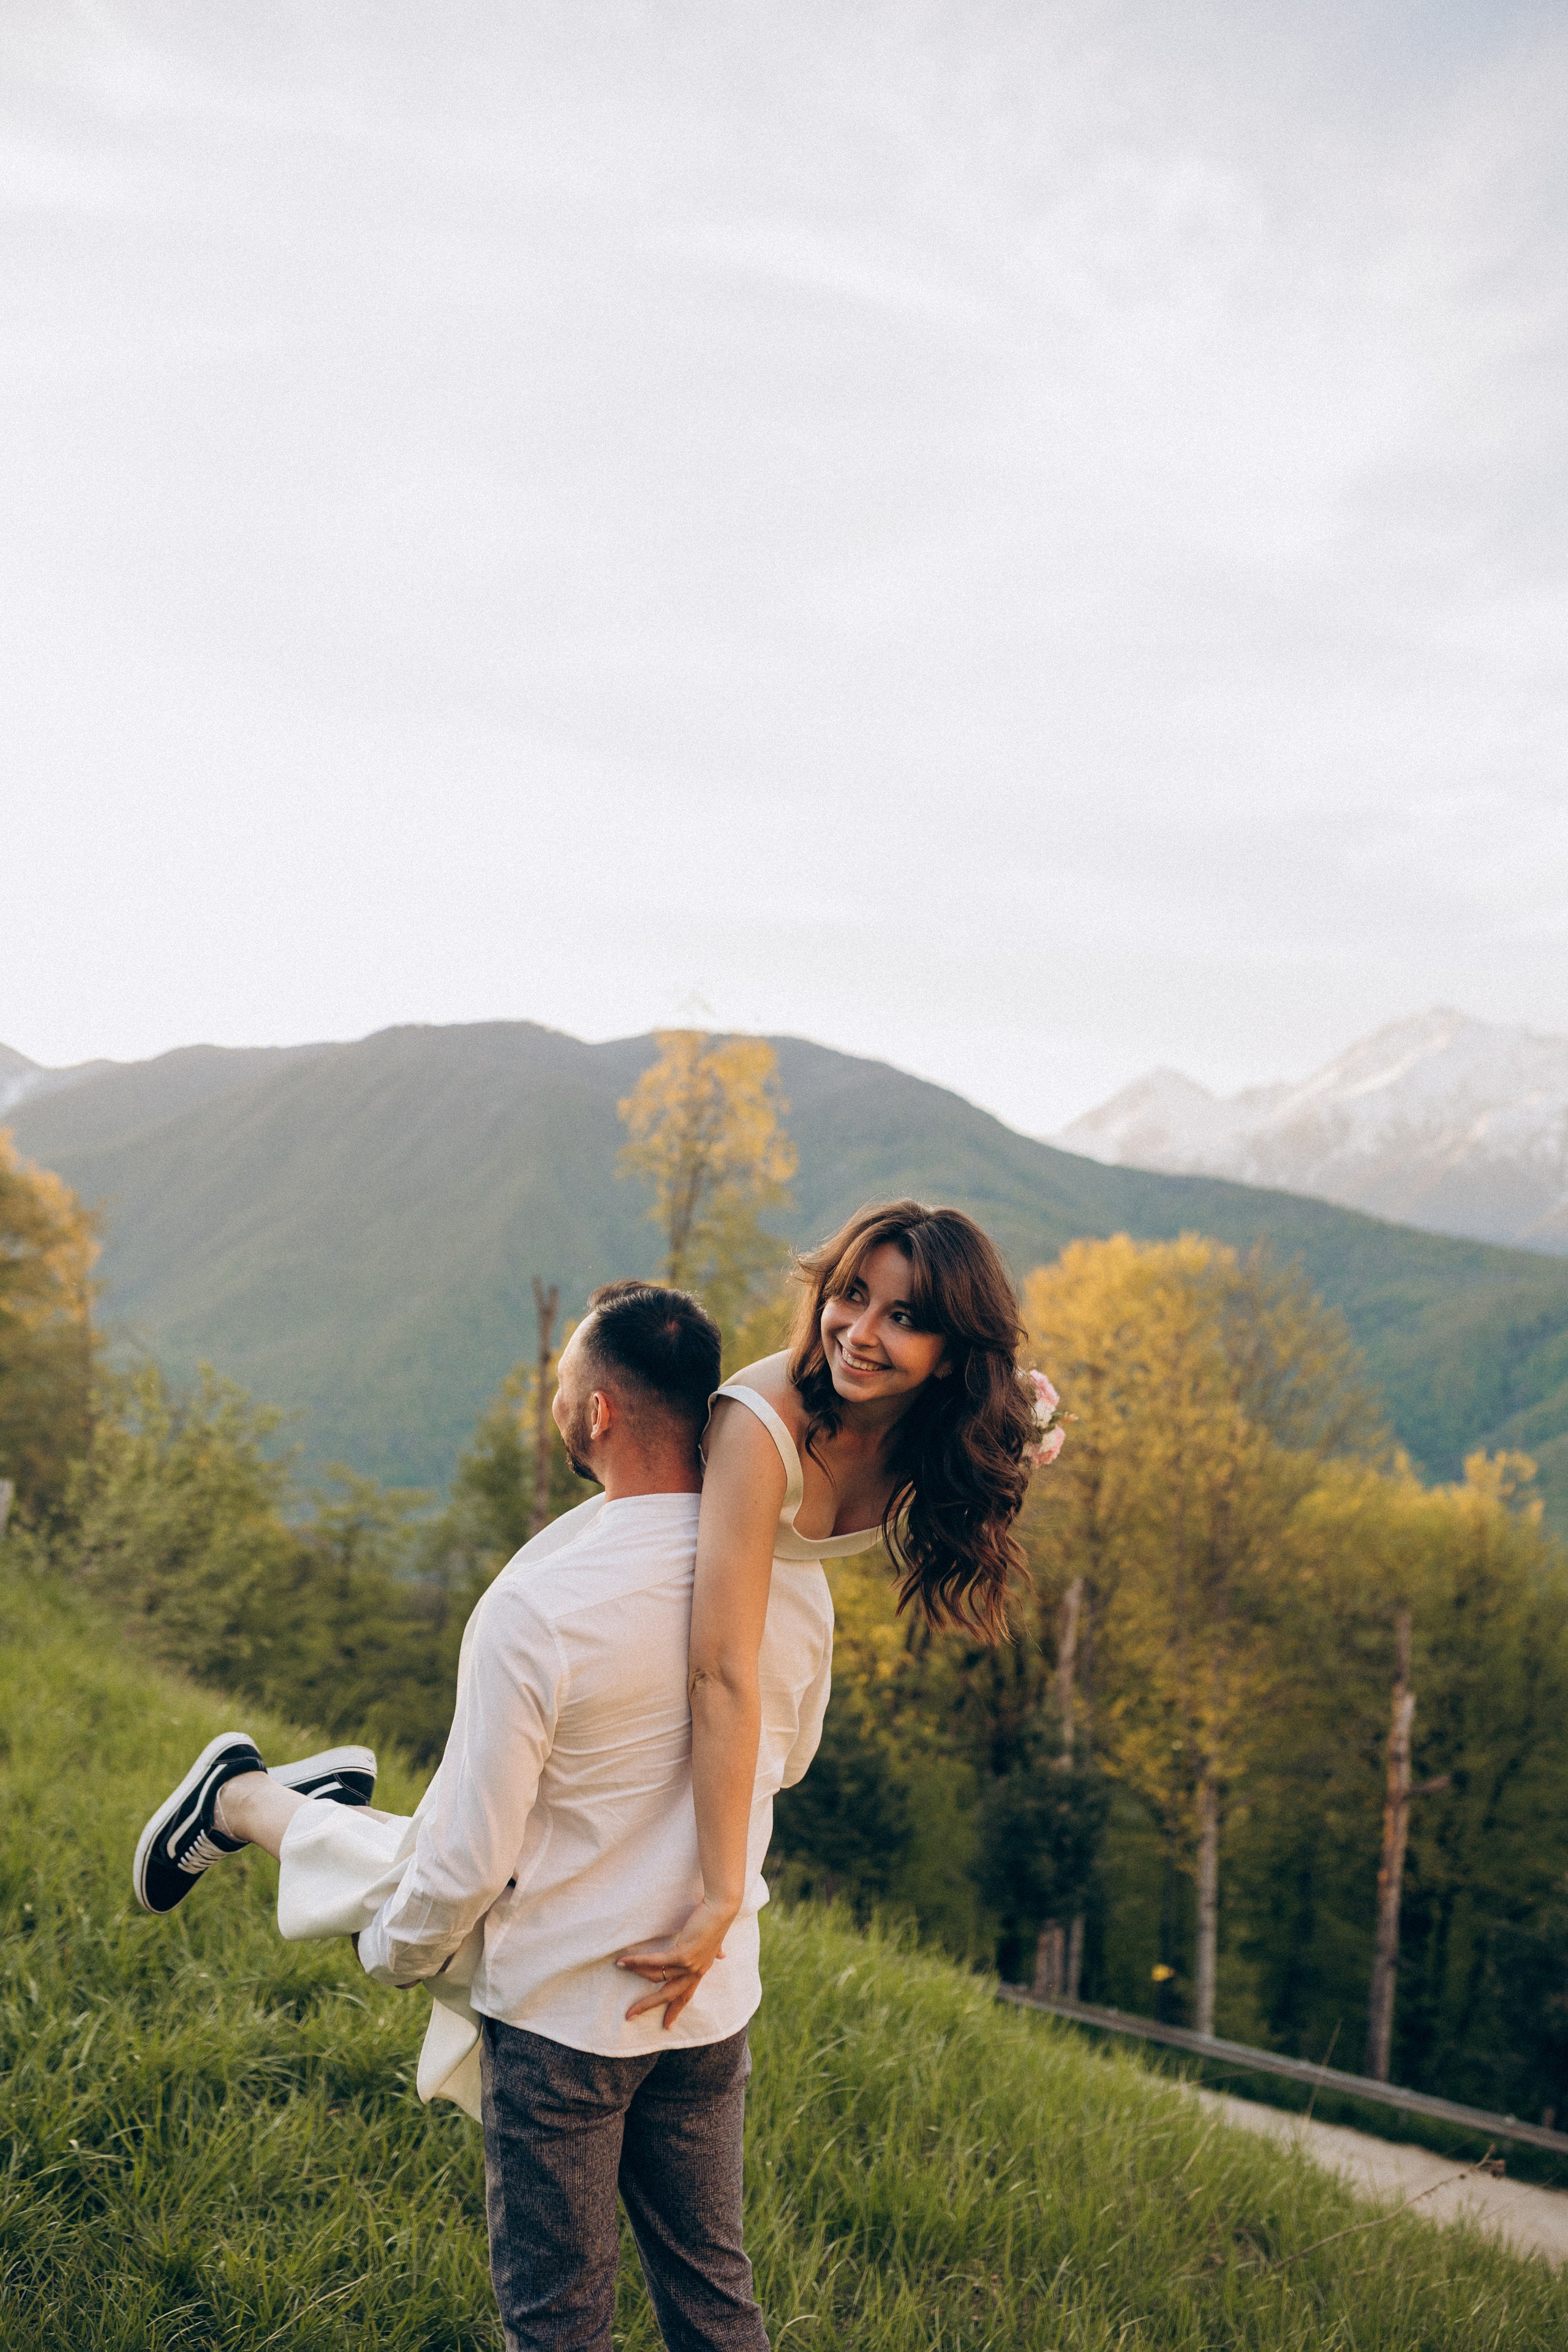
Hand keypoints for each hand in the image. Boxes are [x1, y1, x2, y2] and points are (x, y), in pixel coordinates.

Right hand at [616, 1894, 735, 2029]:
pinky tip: (624, 1961)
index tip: (667, 2025)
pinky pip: (654, 1962)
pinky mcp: (682, 1955)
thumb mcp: (717, 1942)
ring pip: (657, 1977)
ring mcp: (688, 1965)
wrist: (721, 1907)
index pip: (686, 1995)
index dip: (675, 2009)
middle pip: (669, 1995)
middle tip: (630, 2014)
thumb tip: (723, 1954)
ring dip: (637, 1973)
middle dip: (648, 2005)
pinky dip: (637, 1962)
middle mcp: (695, 1972)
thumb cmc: (717, 1920)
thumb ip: (716, 1951)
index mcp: (701, 1970)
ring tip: (620, 1968)